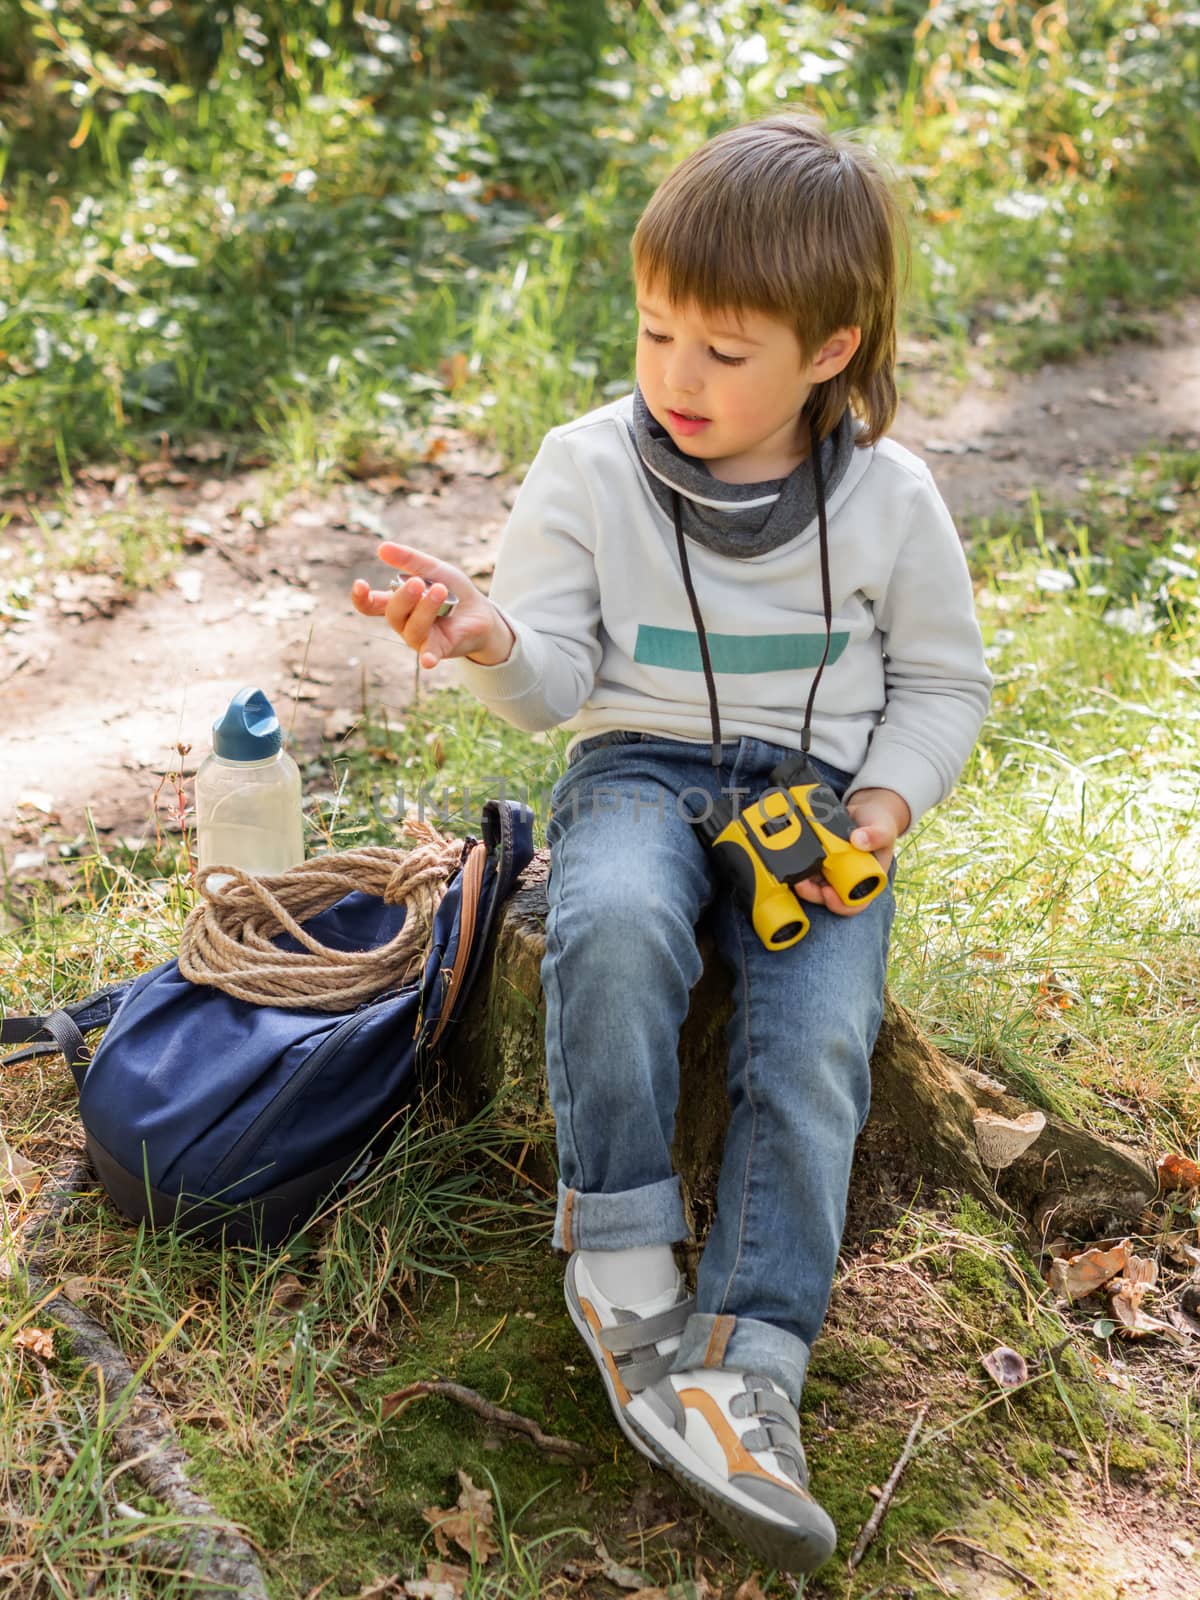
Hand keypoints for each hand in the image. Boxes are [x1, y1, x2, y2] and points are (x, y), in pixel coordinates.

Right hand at [350, 542, 512, 669]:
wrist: (481, 611)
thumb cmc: (453, 591)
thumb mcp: (433, 569)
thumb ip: (410, 560)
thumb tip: (382, 548)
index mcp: (398, 603)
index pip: (371, 605)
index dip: (361, 598)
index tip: (360, 584)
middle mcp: (404, 623)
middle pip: (393, 613)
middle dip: (404, 597)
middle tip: (417, 581)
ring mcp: (419, 638)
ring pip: (413, 628)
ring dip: (425, 609)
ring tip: (441, 590)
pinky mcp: (438, 650)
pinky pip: (428, 655)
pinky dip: (427, 657)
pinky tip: (428, 660)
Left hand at [792, 786, 908, 916]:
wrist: (864, 811)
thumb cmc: (880, 824)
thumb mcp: (883, 828)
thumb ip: (876, 835)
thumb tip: (858, 840)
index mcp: (867, 881)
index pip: (854, 904)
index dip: (839, 904)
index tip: (827, 892)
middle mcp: (848, 880)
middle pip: (827, 897)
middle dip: (811, 892)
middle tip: (800, 881)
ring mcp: (832, 871)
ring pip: (813, 885)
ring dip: (801, 879)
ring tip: (791, 868)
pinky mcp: (820, 861)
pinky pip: (806, 867)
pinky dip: (798, 864)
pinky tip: (791, 855)